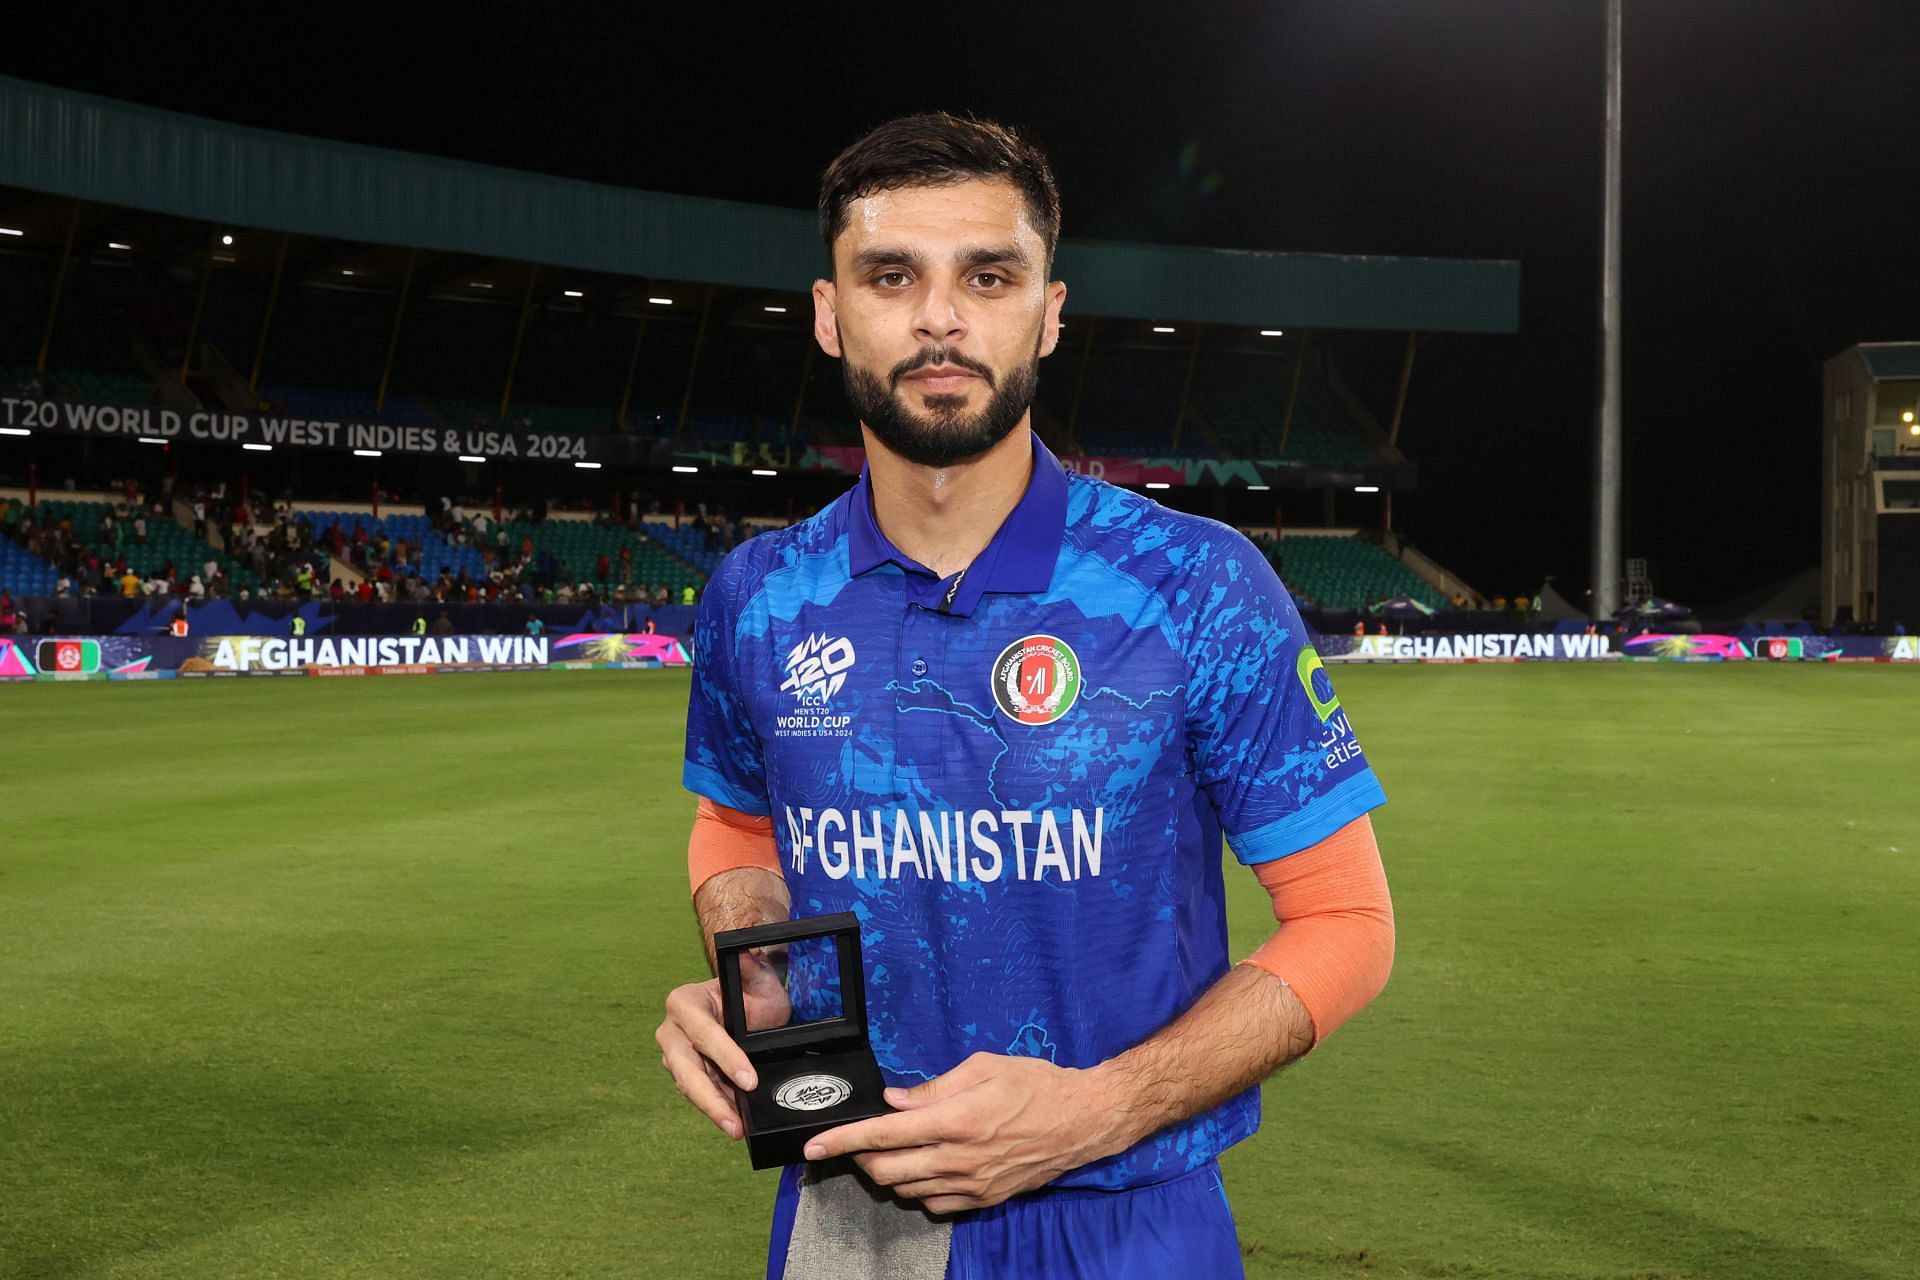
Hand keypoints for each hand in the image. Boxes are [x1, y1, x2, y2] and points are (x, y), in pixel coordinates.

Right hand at [654, 968, 790, 1139]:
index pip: (704, 1032)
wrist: (746, 1003)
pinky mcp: (684, 1074)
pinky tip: (733, 1122)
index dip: (725, 1057)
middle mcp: (672, 1030)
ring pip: (689, 1086)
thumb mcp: (758, 978)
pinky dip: (716, 1108)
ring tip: (736, 1129)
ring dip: (713, 1109)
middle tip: (734, 1123)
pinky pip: (699, 1093)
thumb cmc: (750, 990)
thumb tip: (747, 957)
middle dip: (711, 1098)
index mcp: (685, 1002)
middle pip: (686, 1068)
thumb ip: (752, 969)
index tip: (748, 1080)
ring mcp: (675, 1055)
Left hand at [802, 1053, 1117, 1213]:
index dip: (843, 1141)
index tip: (815, 1146)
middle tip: (860, 1139)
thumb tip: (896, 1101)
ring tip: (890, 1150)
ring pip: (907, 1190)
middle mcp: (959, 1158)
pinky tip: (923, 1169)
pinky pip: (935, 1205)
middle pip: (887, 1170)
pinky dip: (917, 1189)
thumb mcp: (984, 1067)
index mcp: (956, 1120)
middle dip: (861, 1157)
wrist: (1083, 1121)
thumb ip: (935, 1087)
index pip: (883, 1134)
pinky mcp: (985, 1199)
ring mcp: (972, 1184)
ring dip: (888, 1172)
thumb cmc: (1036, 1085)